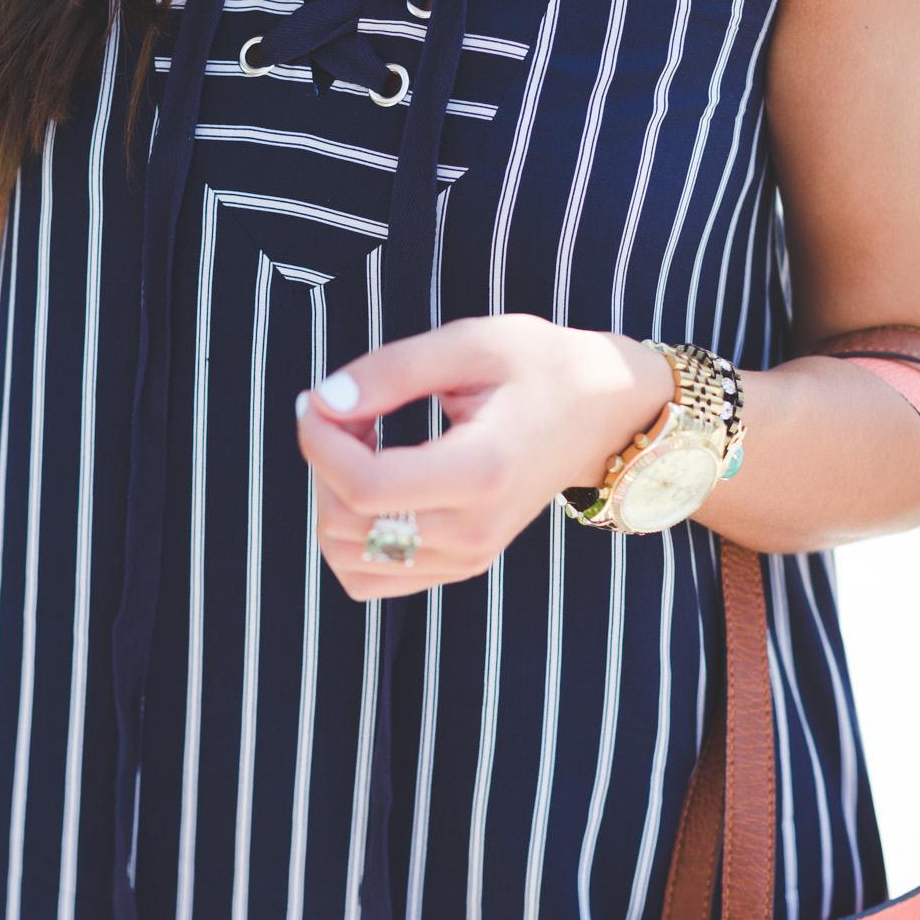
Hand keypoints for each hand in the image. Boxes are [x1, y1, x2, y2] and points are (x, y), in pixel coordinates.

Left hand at [296, 314, 672, 599]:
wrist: (601, 412)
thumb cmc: (539, 366)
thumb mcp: (470, 343)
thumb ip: (392, 370)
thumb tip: (321, 401)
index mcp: (482, 471)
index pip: (365, 488)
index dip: (319, 441)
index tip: (319, 397)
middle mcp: (475, 531)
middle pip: (346, 526)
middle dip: (322, 463)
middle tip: (347, 408)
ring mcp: (468, 558)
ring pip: (348, 559)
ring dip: (331, 497)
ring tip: (362, 444)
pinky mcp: (461, 565)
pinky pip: (370, 575)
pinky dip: (350, 532)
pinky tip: (372, 480)